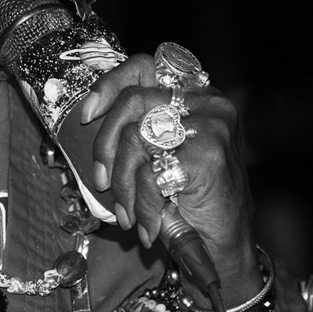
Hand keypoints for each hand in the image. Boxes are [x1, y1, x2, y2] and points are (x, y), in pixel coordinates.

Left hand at [81, 53, 259, 291]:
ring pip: (135, 138)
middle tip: (100, 181)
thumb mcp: (161, 153)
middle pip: (132, 101)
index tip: (86, 115)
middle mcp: (206, 101)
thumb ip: (137, 126)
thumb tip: (87, 118)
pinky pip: (150, 173)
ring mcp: (210, 125)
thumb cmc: (186, 198)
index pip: (144, 66)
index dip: (109, 84)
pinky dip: (141, 204)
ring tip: (126, 212)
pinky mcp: (206, 155)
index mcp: (194, 93)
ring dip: (122, 183)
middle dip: (105, 144)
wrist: (225, 245)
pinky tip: (147, 224)